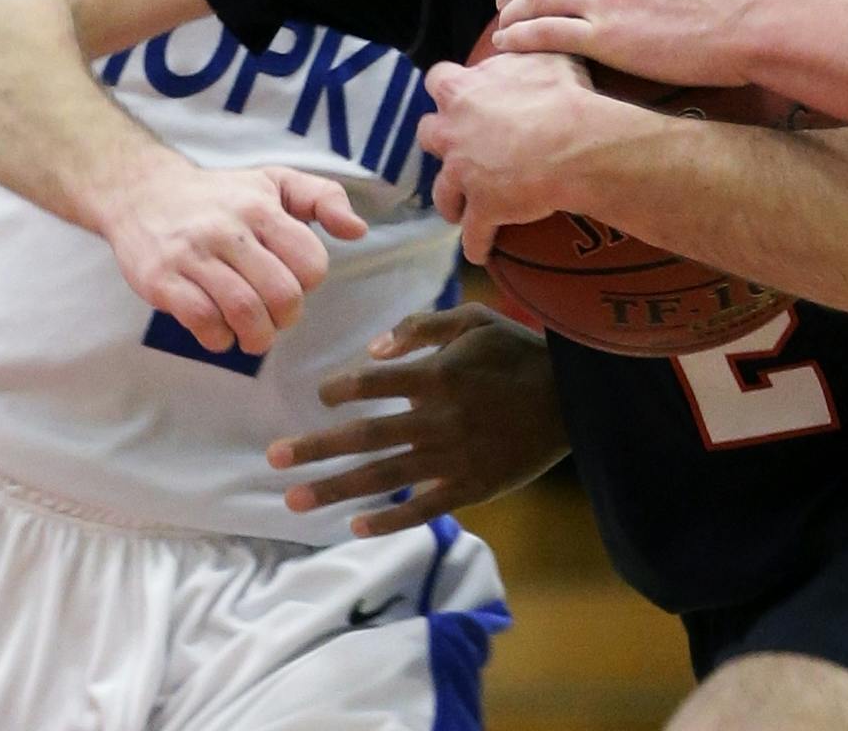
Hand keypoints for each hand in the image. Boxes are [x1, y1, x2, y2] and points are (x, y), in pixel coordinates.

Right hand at [99, 160, 366, 355]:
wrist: (142, 193)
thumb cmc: (221, 195)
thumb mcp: (275, 182)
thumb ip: (324, 198)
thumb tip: (358, 231)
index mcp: (261, 208)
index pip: (310, 262)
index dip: (309, 281)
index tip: (294, 281)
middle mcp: (228, 230)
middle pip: (281, 294)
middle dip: (287, 318)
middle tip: (278, 318)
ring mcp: (192, 256)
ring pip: (244, 312)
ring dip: (258, 336)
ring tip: (255, 335)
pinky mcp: (161, 280)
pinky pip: (202, 321)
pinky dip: (220, 338)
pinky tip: (221, 332)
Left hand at [266, 303, 567, 536]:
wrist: (574, 400)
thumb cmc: (519, 353)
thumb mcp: (475, 321)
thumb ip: (422, 328)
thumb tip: (373, 351)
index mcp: (438, 375)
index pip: (372, 385)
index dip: (340, 391)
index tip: (321, 397)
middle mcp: (439, 419)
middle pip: (364, 436)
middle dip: (315, 448)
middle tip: (274, 459)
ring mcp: (454, 457)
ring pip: (384, 476)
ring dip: (335, 488)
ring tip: (295, 499)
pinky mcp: (472, 486)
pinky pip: (424, 507)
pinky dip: (390, 519)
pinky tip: (356, 525)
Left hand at [417, 53, 596, 261]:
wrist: (575, 142)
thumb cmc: (563, 93)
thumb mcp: (544, 54)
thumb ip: (522, 49)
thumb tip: (521, 38)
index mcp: (463, 91)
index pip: (437, 80)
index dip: (449, 89)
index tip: (462, 96)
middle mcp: (453, 131)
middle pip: (428, 135)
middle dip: (442, 142)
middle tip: (462, 147)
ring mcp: (463, 173)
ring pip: (442, 192)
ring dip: (450, 198)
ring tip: (460, 207)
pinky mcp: (482, 209)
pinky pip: (472, 235)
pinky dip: (476, 244)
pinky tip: (480, 252)